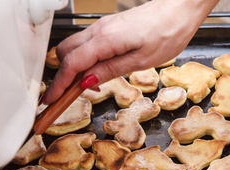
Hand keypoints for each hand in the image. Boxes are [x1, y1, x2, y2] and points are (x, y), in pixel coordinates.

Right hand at [43, 0, 218, 104]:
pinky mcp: (109, 27)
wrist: (180, 8)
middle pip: (64, 53)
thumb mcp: (141, 61)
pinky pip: (87, 44)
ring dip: (74, 67)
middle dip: (63, 76)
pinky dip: (85, 59)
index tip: (50, 101)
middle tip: (70, 96)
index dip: (59, 85)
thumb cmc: (168, 31)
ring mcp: (102, 27)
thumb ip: (110, 71)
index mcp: (105, 40)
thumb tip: (86, 82)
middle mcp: (99, 31)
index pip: (72, 65)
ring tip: (89, 86)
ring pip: (74, 47)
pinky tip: (98, 71)